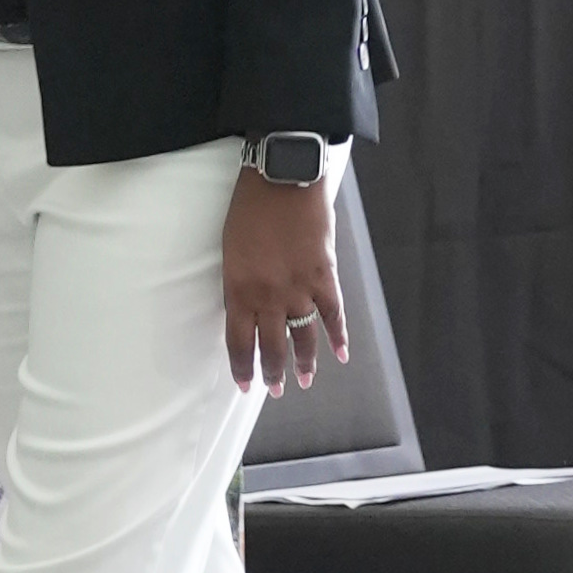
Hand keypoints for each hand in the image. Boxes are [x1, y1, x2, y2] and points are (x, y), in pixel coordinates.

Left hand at [225, 168, 344, 396]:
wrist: (282, 181)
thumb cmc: (249, 211)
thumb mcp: (231, 252)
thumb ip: (238, 285)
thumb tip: (247, 312)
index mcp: (240, 291)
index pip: (240, 343)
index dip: (243, 369)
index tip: (245, 386)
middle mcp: (269, 297)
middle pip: (273, 348)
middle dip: (274, 374)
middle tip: (276, 391)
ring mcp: (300, 289)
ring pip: (304, 338)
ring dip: (305, 363)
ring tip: (304, 381)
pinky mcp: (325, 277)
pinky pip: (334, 315)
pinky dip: (339, 337)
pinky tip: (340, 354)